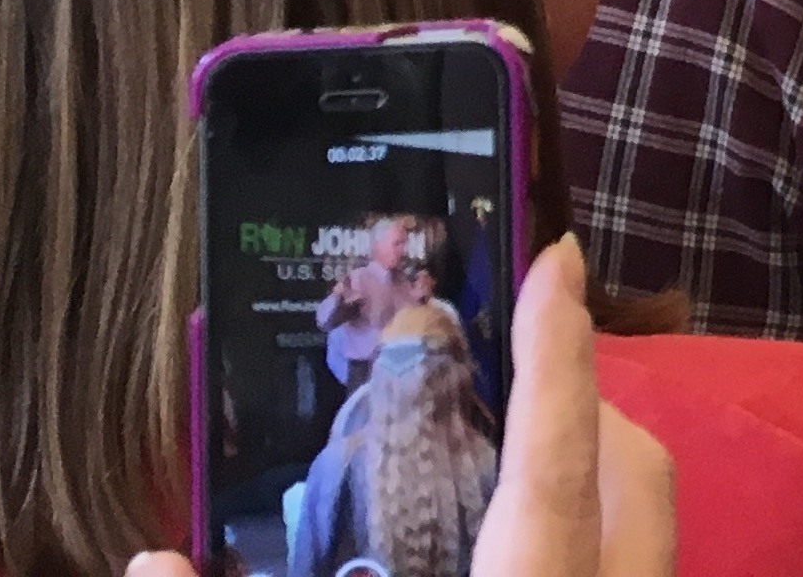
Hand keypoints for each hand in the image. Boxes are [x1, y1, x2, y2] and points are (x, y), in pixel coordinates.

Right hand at [130, 240, 672, 576]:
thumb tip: (151, 557)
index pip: (556, 461)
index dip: (559, 353)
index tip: (558, 257)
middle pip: (636, 475)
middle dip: (588, 406)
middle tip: (513, 368)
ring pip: (651, 528)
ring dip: (599, 477)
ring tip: (510, 453)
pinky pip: (637, 569)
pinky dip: (596, 541)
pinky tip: (524, 540)